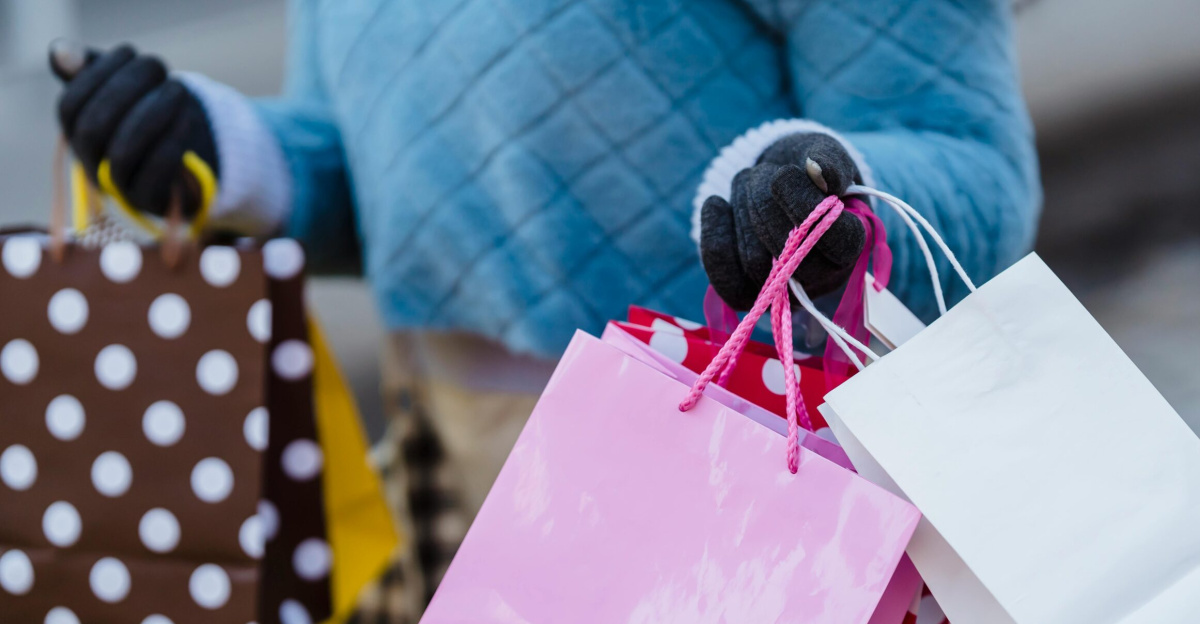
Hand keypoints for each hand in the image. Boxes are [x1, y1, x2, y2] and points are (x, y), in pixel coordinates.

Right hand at [50, 40, 217, 218]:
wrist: (185, 168)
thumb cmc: (146, 118)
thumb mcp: (120, 90)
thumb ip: (91, 69)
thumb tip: (61, 51)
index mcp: (76, 134)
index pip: (70, 105)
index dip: (97, 74)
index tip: (130, 51)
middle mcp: (90, 164)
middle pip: (93, 128)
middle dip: (128, 89)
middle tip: (160, 65)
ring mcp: (119, 187)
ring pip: (122, 153)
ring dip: (154, 114)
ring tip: (180, 88)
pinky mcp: (151, 200)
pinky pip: (155, 174)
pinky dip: (171, 141)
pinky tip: (186, 118)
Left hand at [699, 132, 865, 309]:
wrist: (777, 183)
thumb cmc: (806, 169)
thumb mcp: (822, 152)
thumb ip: (829, 159)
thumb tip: (818, 169)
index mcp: (852, 243)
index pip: (838, 240)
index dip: (805, 208)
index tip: (782, 174)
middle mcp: (823, 276)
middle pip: (788, 253)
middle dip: (764, 202)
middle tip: (762, 172)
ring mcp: (785, 290)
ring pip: (754, 262)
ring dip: (742, 211)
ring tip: (749, 181)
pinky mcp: (749, 293)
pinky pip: (727, 282)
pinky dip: (715, 239)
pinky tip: (715, 203)